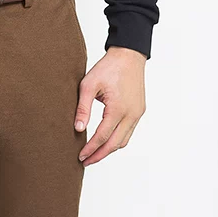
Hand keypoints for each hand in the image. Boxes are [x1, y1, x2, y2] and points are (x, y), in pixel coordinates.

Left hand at [75, 46, 146, 166]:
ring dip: (108, 150)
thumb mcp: (89, 85)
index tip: (80, 156)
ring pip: (123, 141)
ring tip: (94, 155)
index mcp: (119, 108)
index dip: (90, 149)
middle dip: (99, 155)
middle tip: (85, 162)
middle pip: (114, 144)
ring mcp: (137, 113)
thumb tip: (78, 129)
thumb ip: (83, 108)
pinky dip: (116, 140)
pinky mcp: (139, 111)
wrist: (129, 55)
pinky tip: (105, 142)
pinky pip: (128, 132)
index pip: (102, 136)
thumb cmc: (109, 67)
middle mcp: (131, 113)